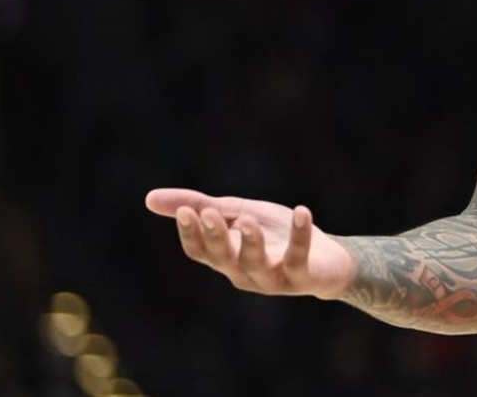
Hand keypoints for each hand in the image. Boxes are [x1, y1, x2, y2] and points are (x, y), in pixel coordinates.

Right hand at [145, 188, 354, 299]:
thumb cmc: (276, 235)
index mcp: (225, 258)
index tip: (186, 210)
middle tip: (208, 212)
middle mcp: (243, 272)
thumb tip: (149, 198)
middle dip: (214, 235)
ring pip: (254, 263)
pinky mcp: (301, 277)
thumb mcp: (238, 213)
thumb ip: (201, 206)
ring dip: (250, 240)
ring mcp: (271, 278)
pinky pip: (297, 257)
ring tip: (248, 219)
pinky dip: (299, 234)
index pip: (198, 251)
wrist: (328, 259)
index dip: (190, 233)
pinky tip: (302, 211)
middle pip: (221, 257)